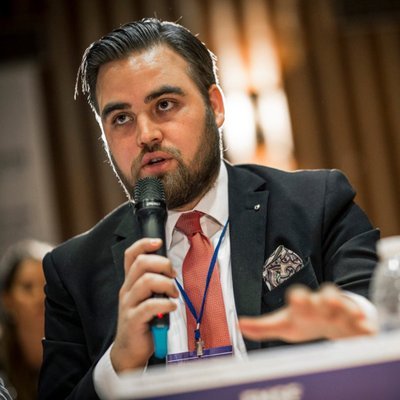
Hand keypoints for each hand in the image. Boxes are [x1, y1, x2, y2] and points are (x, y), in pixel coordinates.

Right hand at [110, 238, 177, 371]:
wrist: (130, 350)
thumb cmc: (143, 321)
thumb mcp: (147, 297)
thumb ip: (154, 284)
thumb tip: (171, 270)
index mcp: (130, 282)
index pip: (130, 255)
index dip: (143, 244)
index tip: (158, 242)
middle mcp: (127, 290)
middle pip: (141, 263)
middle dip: (162, 264)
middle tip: (173, 275)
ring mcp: (128, 305)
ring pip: (146, 281)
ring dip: (166, 284)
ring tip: (174, 294)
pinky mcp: (133, 320)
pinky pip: (149, 306)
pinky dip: (165, 304)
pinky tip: (171, 307)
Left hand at [238, 284, 376, 342]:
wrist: (328, 321)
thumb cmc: (303, 321)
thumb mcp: (283, 324)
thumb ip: (262, 327)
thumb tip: (238, 325)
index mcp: (303, 305)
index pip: (299, 297)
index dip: (298, 297)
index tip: (296, 298)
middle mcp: (321, 305)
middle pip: (324, 297)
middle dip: (326, 298)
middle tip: (327, 300)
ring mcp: (339, 312)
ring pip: (345, 306)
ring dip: (347, 308)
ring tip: (352, 313)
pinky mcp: (355, 323)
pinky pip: (362, 323)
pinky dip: (365, 326)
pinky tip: (367, 330)